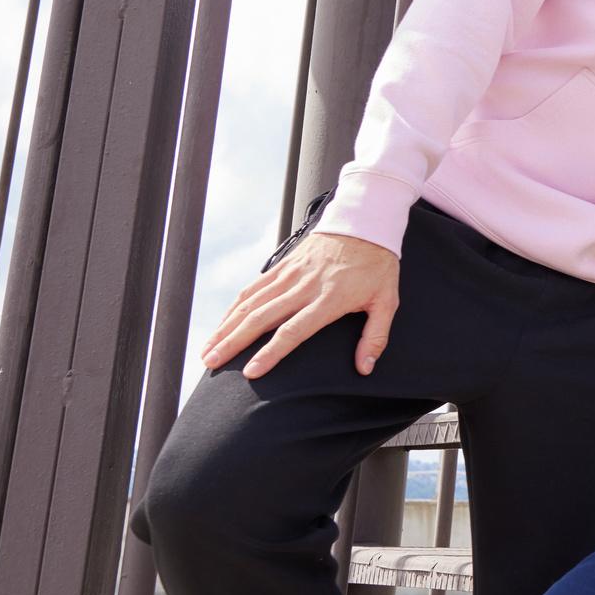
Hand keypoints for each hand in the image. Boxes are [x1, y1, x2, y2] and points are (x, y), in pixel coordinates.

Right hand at [203, 231, 399, 379]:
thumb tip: (365, 368)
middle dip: (233, 343)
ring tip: (207, 350)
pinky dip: (233, 307)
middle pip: (260, 318)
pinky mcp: (283, 264)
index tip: (251, 371)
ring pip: (250, 303)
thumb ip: (376, 336)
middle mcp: (303, 286)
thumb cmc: (378, 265)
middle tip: (212, 364)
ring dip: (225, 327)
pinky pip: (253, 288)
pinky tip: (222, 324)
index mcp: (329, 299)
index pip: (293, 331)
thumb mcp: (387, 301)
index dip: (270, 352)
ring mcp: (290, 274)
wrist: (365, 222)